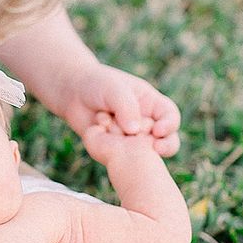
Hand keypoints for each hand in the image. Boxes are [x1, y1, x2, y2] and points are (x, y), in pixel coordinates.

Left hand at [61, 63, 179, 157]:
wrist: (73, 94)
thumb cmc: (97, 84)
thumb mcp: (114, 89)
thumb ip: (126, 107)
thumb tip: (134, 131)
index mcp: (152, 104)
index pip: (170, 116)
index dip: (169, 125)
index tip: (157, 131)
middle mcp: (146, 123)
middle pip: (167, 139)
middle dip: (166, 145)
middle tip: (156, 149)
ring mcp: (132, 138)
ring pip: (147, 153)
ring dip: (139, 151)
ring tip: (126, 146)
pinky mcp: (117, 148)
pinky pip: (123, 157)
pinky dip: (117, 153)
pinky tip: (104, 141)